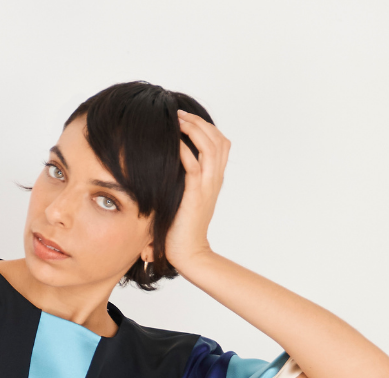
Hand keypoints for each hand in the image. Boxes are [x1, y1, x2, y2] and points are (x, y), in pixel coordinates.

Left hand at [164, 110, 230, 275]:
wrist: (188, 253)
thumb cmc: (181, 228)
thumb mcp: (185, 197)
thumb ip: (184, 179)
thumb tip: (167, 162)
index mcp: (215, 179)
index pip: (220, 142)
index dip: (206, 126)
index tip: (186, 118)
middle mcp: (215, 180)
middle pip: (218, 139)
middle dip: (199, 122)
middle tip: (179, 113)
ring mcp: (207, 187)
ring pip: (210, 148)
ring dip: (194, 130)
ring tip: (177, 121)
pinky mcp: (195, 197)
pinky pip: (194, 167)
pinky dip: (186, 151)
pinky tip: (175, 142)